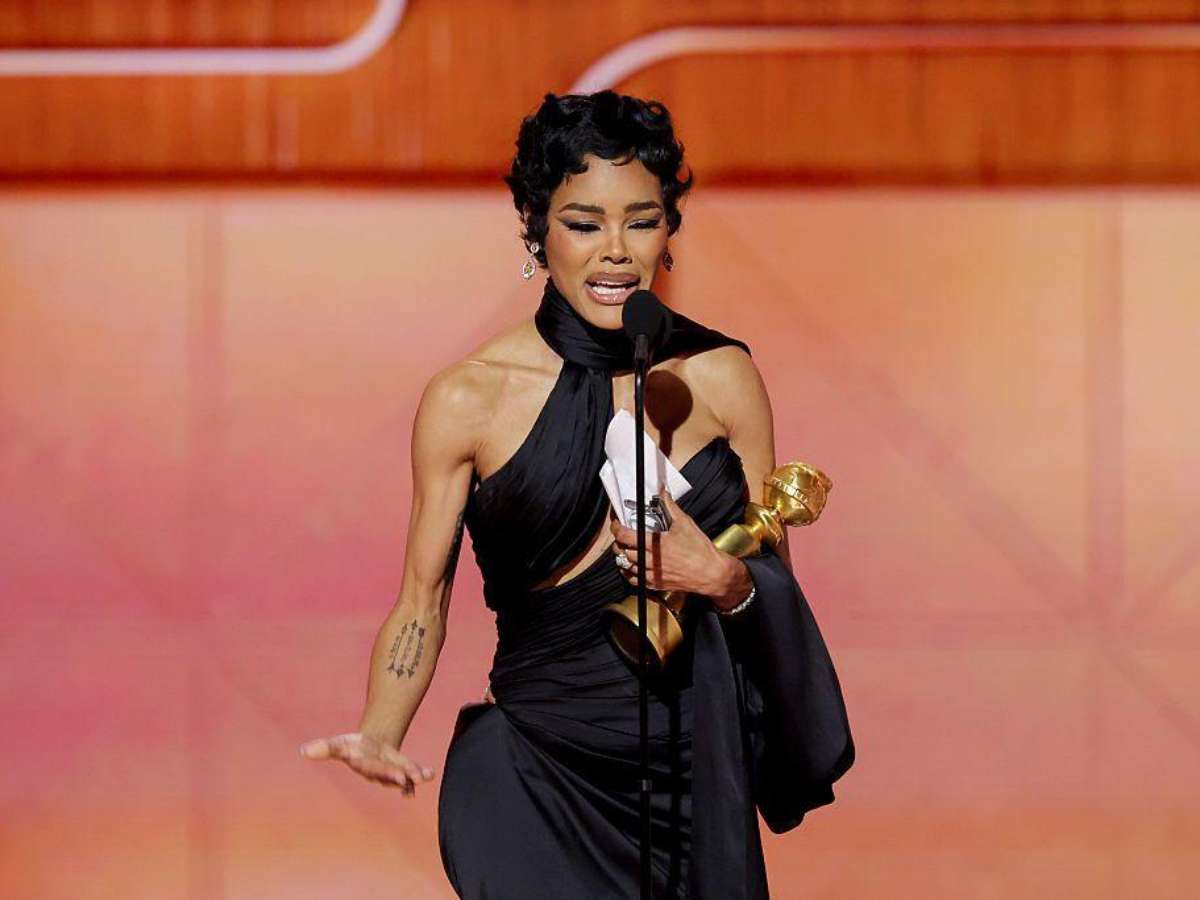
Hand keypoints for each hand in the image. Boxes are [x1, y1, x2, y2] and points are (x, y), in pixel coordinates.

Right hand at [298, 732, 435, 795]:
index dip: (371, 767)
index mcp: (362, 766)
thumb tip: (303, 751)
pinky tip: (430, 773)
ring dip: (412, 777)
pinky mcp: (403, 769)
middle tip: (402, 777)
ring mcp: (391, 773)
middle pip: (386, 774)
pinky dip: (421, 774)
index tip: (377, 766)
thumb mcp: (339, 744)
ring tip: (423, 776)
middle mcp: (377, 773)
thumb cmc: (352, 747)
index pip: (366, 767)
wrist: (369, 748)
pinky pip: (412, 773)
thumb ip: (325, 748)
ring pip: (402, 776)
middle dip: (394, 776)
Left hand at [609, 485, 735, 597]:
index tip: (616, 523)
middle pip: (622, 551)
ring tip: (627, 548)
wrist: (712, 573)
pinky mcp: (656, 584)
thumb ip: (670, 506)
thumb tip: (663, 492)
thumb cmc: (700, 551)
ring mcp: (651, 574)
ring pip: (626, 566)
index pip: (624, 535)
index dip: (616, 527)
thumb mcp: (685, 523)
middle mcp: (649, 560)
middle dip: (619, 541)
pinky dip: (629, 573)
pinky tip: (632, 566)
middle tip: (622, 535)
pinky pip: (634, 581)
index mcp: (654, 544)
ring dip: (623, 556)